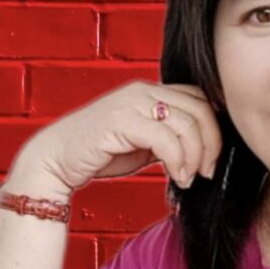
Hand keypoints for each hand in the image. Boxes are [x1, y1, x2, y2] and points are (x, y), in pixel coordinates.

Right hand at [20, 80, 223, 192]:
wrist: (55, 161)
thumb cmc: (98, 154)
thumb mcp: (144, 143)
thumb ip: (169, 138)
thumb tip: (202, 149)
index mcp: (150, 91)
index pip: (199, 99)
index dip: (214, 130)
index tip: (210, 161)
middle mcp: (143, 90)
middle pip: (200, 109)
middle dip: (211, 144)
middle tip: (206, 172)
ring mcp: (131, 103)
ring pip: (187, 123)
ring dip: (195, 156)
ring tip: (187, 178)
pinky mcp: (121, 120)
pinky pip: (165, 138)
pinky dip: (178, 161)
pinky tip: (176, 177)